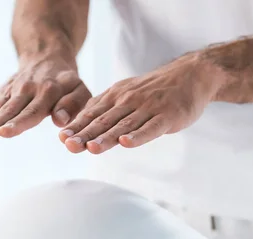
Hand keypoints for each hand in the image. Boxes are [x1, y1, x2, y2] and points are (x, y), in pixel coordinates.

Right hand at [0, 56, 90, 144]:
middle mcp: (27, 90)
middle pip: (9, 111)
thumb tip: (60, 120)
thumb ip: (73, 105)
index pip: (32, 112)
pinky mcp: (3, 90)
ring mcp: (12, 89)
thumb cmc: (68, 81)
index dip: (18, 123)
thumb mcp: (79, 89)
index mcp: (47, 92)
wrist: (47, 54)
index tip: (4, 132)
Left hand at [58, 54, 223, 153]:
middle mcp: (128, 101)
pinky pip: (150, 128)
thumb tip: (78, 125)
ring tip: (91, 148)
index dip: (77, 127)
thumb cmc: (154, 90)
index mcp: (116, 97)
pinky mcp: (167, 116)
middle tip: (70, 146)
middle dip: (85, 134)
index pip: (92, 114)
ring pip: (123, 126)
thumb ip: (105, 109)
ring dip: (107, 138)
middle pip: (104, 121)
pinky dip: (138, 136)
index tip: (62, 139)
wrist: (190, 74)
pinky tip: (126, 144)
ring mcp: (148, 108)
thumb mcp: (125, 93)